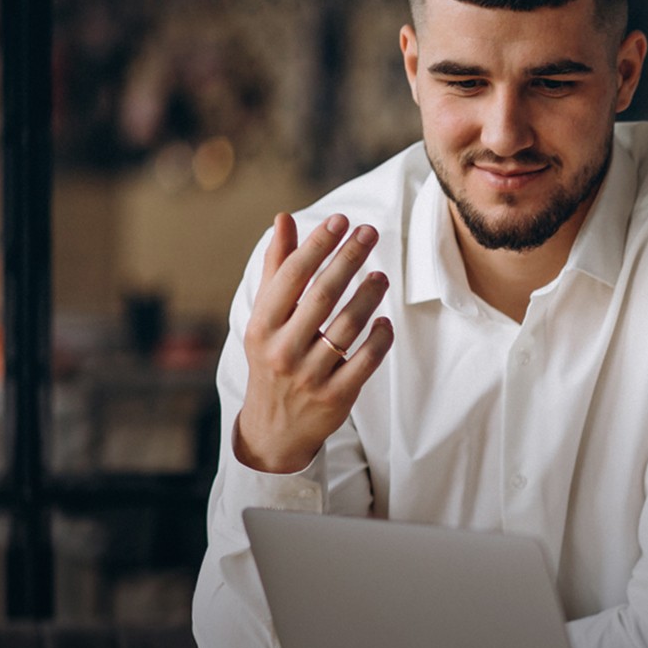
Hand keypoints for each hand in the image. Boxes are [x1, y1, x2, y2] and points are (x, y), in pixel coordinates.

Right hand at [233, 213, 394, 473]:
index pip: (291, 276)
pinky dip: (379, 337)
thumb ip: (278, 268)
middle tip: (370, 233)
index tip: (340, 220)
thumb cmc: (272, 359)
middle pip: (322, 295)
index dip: (317, 245)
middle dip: (348, 259)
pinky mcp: (336, 396)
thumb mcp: (266, 318)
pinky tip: (385, 320)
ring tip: (381, 275)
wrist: (274, 428)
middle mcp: (282, 349)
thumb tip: (283, 218)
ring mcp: (310, 375)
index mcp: (262, 326)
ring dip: (369, 295)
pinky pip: (365, 360)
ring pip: (347, 326)